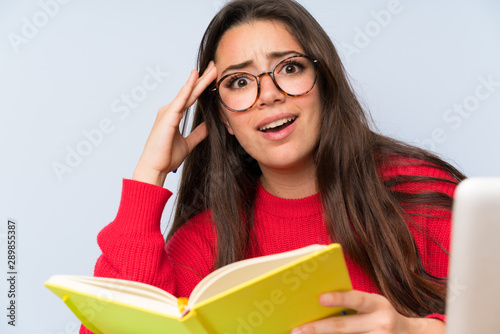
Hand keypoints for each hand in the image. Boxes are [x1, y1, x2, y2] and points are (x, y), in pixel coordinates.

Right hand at [133, 61, 216, 185]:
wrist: (155, 167)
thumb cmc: (166, 156)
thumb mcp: (188, 143)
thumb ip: (198, 133)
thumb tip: (208, 125)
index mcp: (173, 115)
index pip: (191, 97)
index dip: (202, 86)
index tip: (212, 76)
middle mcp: (170, 110)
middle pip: (190, 91)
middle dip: (203, 78)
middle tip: (214, 65)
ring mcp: (168, 112)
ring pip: (187, 92)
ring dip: (200, 80)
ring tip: (212, 68)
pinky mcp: (168, 116)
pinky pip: (180, 99)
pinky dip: (188, 88)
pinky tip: (195, 77)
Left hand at [290, 290, 444, 333]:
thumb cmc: (381, 316)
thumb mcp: (372, 306)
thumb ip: (351, 305)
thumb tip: (316, 305)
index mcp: (378, 305)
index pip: (357, 299)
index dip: (339, 298)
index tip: (319, 298)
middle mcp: (382, 323)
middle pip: (344, 327)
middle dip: (318, 329)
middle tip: (297, 330)